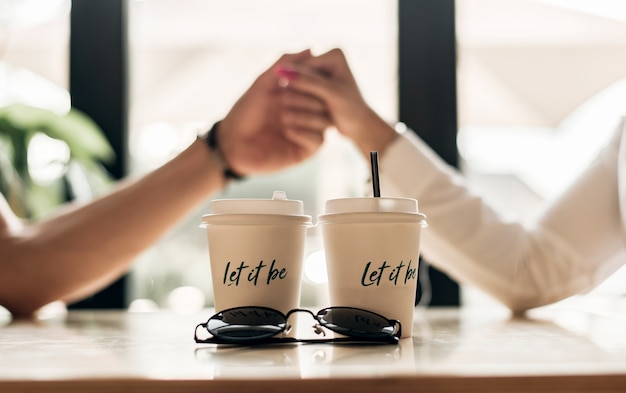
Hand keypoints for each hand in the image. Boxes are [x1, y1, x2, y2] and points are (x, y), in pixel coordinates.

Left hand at [218, 50, 329, 174]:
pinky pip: (318, 141)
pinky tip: (286, 130)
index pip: (320, 85)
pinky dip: (304, 133)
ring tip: (282, 116)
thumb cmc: (245, 111)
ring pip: (324, 121)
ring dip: (305, 115)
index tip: (289, 82)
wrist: (232, 143)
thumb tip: (310, 49)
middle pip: (325, 103)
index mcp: (299, 96)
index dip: (310, 81)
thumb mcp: (264, 83)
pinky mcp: (304, 151)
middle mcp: (306, 113)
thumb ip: (285, 65)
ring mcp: (307, 132)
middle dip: (305, 98)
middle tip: (283, 99)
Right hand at [276, 48, 396, 156]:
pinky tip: (291, 110)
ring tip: (289, 107)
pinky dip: (297, 100)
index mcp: (334, 54)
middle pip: (301, 73)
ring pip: (299, 82)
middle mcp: (328, 59)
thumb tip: (282, 72)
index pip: (305, 65)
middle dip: (296, 89)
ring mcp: (321, 72)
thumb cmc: (349, 109)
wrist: (357, 125)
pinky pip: (301, 90)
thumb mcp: (330, 94)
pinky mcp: (316, 85)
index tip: (287, 95)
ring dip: (295, 95)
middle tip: (289, 103)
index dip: (295, 81)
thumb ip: (308, 82)